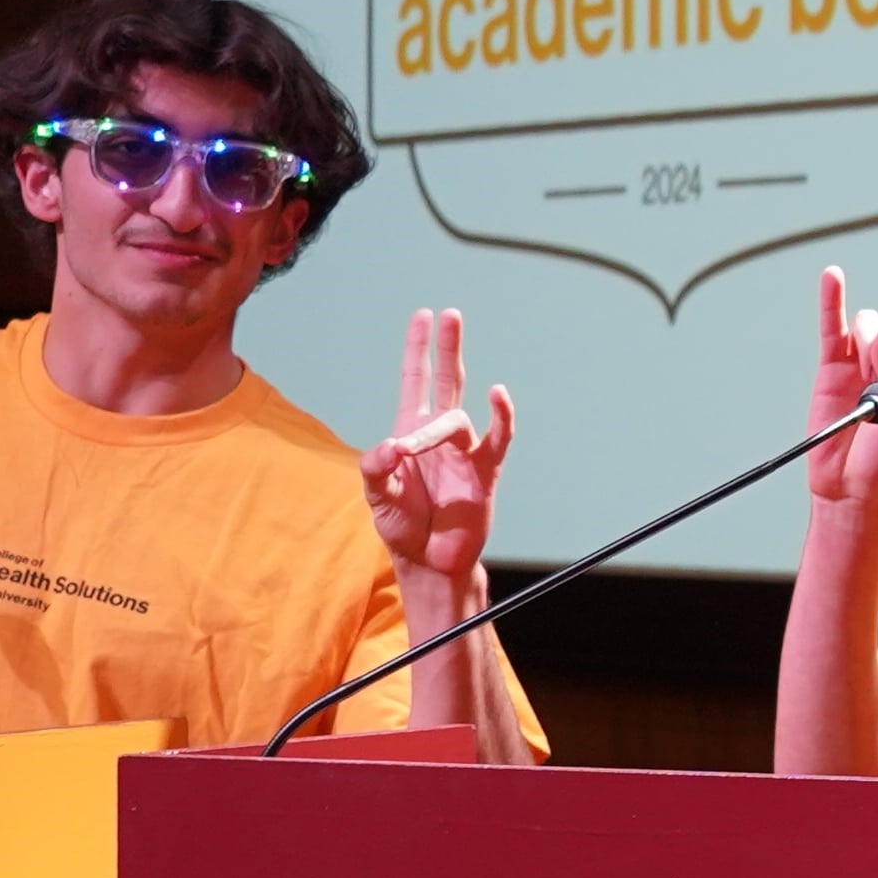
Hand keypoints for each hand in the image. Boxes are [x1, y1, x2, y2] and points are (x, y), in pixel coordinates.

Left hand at [361, 310, 514, 605]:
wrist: (431, 562)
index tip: (422, 316)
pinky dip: (501, 417)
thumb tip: (391, 447)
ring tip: (414, 450)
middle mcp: (438, 435)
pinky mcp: (484, 471)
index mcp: (408, 433)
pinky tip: (499, 396)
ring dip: (435, 430)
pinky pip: (497, 438)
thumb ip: (377, 471)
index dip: (418, 349)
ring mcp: (463, 451)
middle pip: (447, 380)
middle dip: (446, 348)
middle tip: (450, 315)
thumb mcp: (378, 499)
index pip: (416, 380)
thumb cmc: (402, 528)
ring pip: (457, 418)